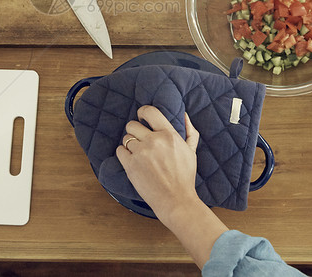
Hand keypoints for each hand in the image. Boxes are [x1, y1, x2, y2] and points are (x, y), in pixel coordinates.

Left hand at [116, 106, 200, 222]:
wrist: (176, 200)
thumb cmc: (184, 176)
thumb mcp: (191, 151)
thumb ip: (190, 132)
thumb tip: (184, 115)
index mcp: (169, 135)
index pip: (150, 112)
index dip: (142, 112)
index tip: (141, 117)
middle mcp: (154, 141)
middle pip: (132, 125)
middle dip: (135, 131)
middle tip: (140, 140)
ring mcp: (141, 153)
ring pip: (126, 138)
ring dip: (130, 144)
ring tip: (139, 154)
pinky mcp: (131, 165)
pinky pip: (120, 150)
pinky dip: (124, 154)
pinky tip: (132, 160)